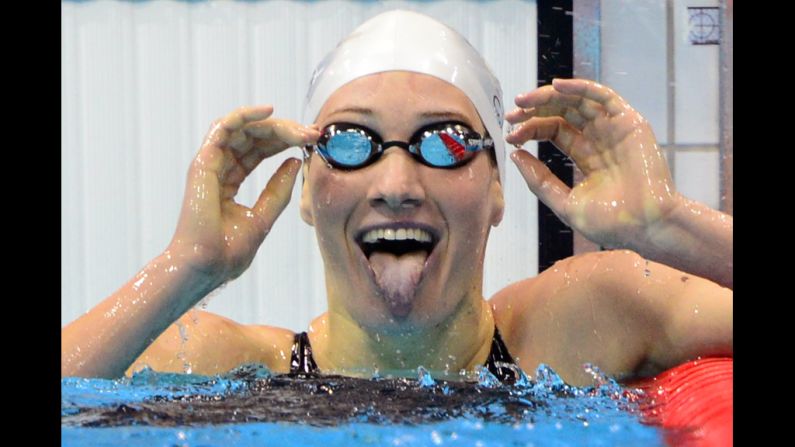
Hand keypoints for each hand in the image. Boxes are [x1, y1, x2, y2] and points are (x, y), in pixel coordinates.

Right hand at [169, 105, 319, 283]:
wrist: (207, 266)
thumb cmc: (228, 251)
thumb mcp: (263, 217)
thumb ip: (278, 190)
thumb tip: (294, 163)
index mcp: (230, 181)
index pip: (258, 151)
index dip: (284, 142)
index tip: (312, 141)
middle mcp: (219, 168)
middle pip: (253, 136)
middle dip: (285, 131)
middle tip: (313, 134)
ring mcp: (210, 164)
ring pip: (242, 129)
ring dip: (273, 124)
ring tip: (300, 130)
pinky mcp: (203, 163)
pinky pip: (223, 128)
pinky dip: (245, 115)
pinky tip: (269, 112)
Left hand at [505, 78, 679, 249]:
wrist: (647, 226)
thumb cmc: (612, 222)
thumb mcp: (565, 202)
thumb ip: (540, 180)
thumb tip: (514, 156)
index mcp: (586, 156)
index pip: (554, 131)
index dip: (531, 129)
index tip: (511, 136)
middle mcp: (599, 138)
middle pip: (562, 113)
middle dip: (535, 111)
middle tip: (512, 115)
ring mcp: (614, 128)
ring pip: (577, 101)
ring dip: (549, 96)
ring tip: (524, 100)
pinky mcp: (629, 122)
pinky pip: (603, 96)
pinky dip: (580, 87)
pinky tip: (556, 87)